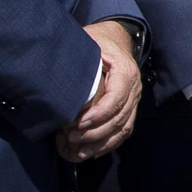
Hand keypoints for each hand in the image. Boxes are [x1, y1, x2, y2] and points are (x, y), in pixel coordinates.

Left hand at [55, 21, 141, 162]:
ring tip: (76, 150)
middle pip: (119, 118)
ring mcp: (134, 101)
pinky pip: (123, 132)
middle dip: (94, 132)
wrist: (117, 39)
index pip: (117, 98)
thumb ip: (79, 54)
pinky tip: (89, 152)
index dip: (98, 114)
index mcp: (126, 72)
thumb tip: (57, 69)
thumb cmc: (99, 41)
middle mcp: (134, 89)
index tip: (77, 123)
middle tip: (69, 137)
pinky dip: (107, 145)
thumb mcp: (90, 40)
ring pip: (122, 129)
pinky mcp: (130, 110)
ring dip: (100, 143)